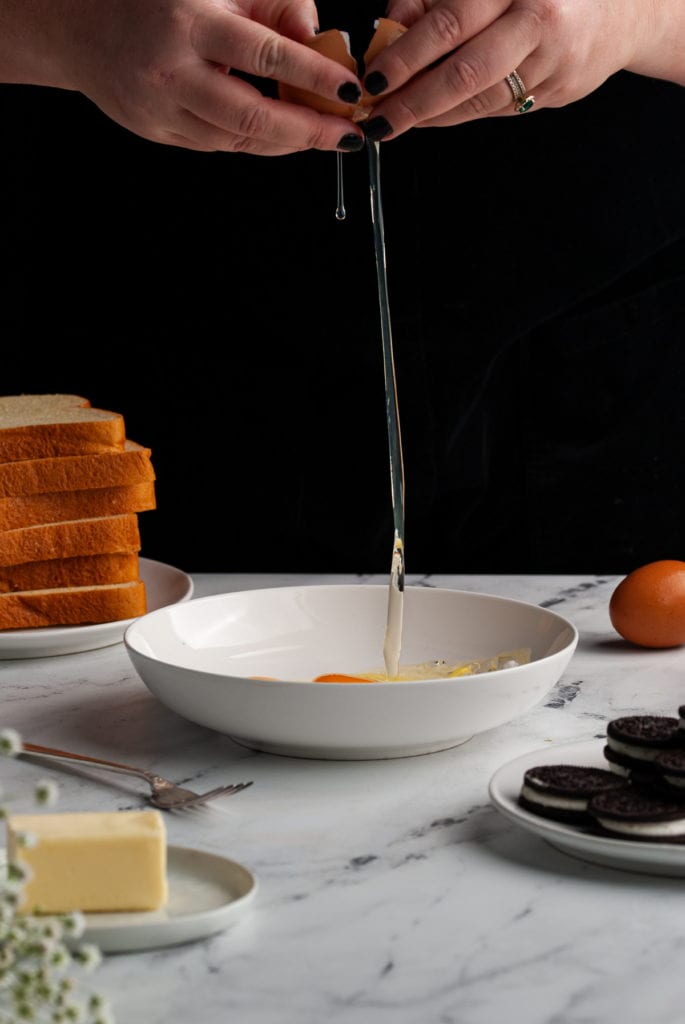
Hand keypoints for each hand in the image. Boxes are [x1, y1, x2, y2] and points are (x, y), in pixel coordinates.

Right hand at [4, 0, 364, 153]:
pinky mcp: (157, 132)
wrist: (76, 23)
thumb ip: (269, 6)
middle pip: (252, 116)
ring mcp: (161, 110)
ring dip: (287, 141)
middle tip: (349, 135)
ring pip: (237, 139)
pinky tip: (282, 134)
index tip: (349, 88)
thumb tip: (319, 41)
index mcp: (189, 23)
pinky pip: (217, 144)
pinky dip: (255, 141)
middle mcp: (172, 72)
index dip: (312, 74)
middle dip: (308, 130)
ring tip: (324, 135)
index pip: (264, 54)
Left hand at [359, 0, 677, 138]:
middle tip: (379, 118)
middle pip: (465, 73)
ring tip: (397, 122)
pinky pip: (499, 110)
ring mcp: (552, 61)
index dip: (407, 54)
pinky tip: (434, 116)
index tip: (374, 78)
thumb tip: (391, 28)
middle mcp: (538, 20)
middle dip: (414, 101)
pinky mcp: (558, 90)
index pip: (451, 22)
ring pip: (481, 101)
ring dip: (432, 117)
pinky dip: (460, 116)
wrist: (621, 8)